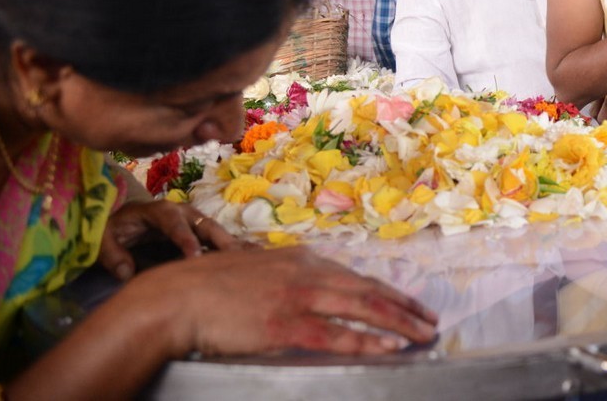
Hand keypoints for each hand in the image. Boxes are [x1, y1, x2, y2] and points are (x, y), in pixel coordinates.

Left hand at [100, 201, 242, 280]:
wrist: (121, 225)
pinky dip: (234, 248)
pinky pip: (218, 240)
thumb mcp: (103, 239)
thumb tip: (126, 272)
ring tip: (253, 258)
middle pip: (204, 224)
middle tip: (234, 257)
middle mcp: (181, 212)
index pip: (173, 223)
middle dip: (219, 239)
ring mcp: (194, 222)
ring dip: (233, 245)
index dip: (185, 238)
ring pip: (216, 232)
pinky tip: (253, 257)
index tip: (195, 257)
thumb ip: (111, 254)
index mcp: (158, 210)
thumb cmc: (113, 230)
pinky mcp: (199, 233)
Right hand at [140, 247, 438, 356]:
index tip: (412, 303)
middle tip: (431, 320)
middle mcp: (307, 273)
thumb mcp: (260, 269)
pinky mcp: (284, 325)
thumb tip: (313, 286)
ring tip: (423, 334)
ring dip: (398, 323)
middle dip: (405, 306)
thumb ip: (290, 276)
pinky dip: (366, 339)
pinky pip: (335, 334)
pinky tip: (389, 346)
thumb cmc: (211, 287)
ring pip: (362, 308)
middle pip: (369, 290)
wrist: (175, 297)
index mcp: (303, 260)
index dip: (389, 291)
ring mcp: (297, 298)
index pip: (358, 277)